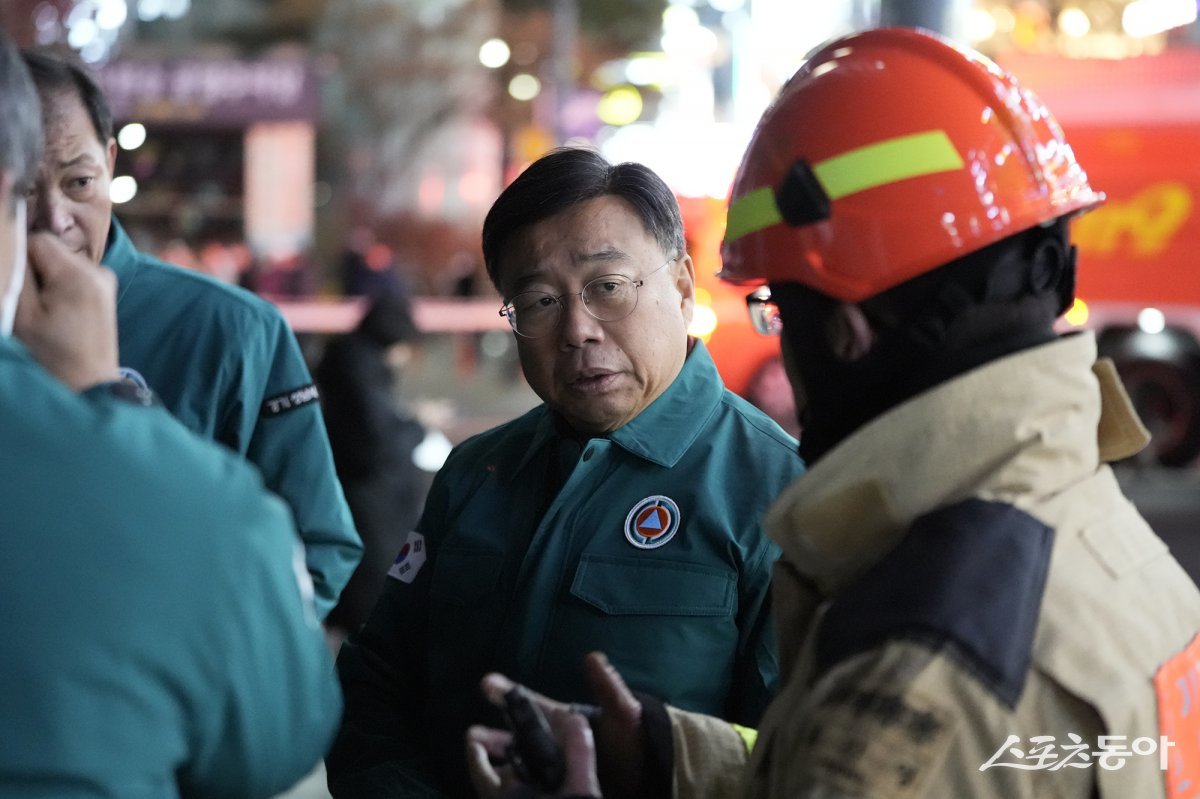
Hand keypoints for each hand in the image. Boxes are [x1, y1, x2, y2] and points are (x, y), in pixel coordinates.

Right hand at [15, 232, 120, 390]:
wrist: (88, 389)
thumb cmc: (51, 358)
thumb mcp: (22, 315)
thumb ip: (16, 273)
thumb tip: (11, 238)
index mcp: (79, 274)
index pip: (36, 240)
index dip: (17, 258)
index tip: (17, 289)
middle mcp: (98, 271)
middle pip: (49, 251)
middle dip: (32, 271)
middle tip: (31, 307)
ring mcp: (105, 282)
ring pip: (58, 264)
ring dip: (44, 282)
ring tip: (46, 316)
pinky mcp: (104, 293)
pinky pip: (72, 277)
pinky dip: (58, 289)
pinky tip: (58, 316)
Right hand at [466, 651, 646, 798]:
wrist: (646, 778)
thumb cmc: (632, 742)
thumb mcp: (625, 714)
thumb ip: (609, 688)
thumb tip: (592, 657)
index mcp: (563, 720)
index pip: (530, 703)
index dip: (507, 692)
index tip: (486, 682)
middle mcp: (552, 742)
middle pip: (515, 736)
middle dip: (491, 735)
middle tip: (472, 737)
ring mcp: (551, 767)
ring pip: (515, 762)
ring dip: (496, 761)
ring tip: (478, 762)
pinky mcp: (553, 788)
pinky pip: (526, 784)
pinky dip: (509, 784)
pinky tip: (496, 786)